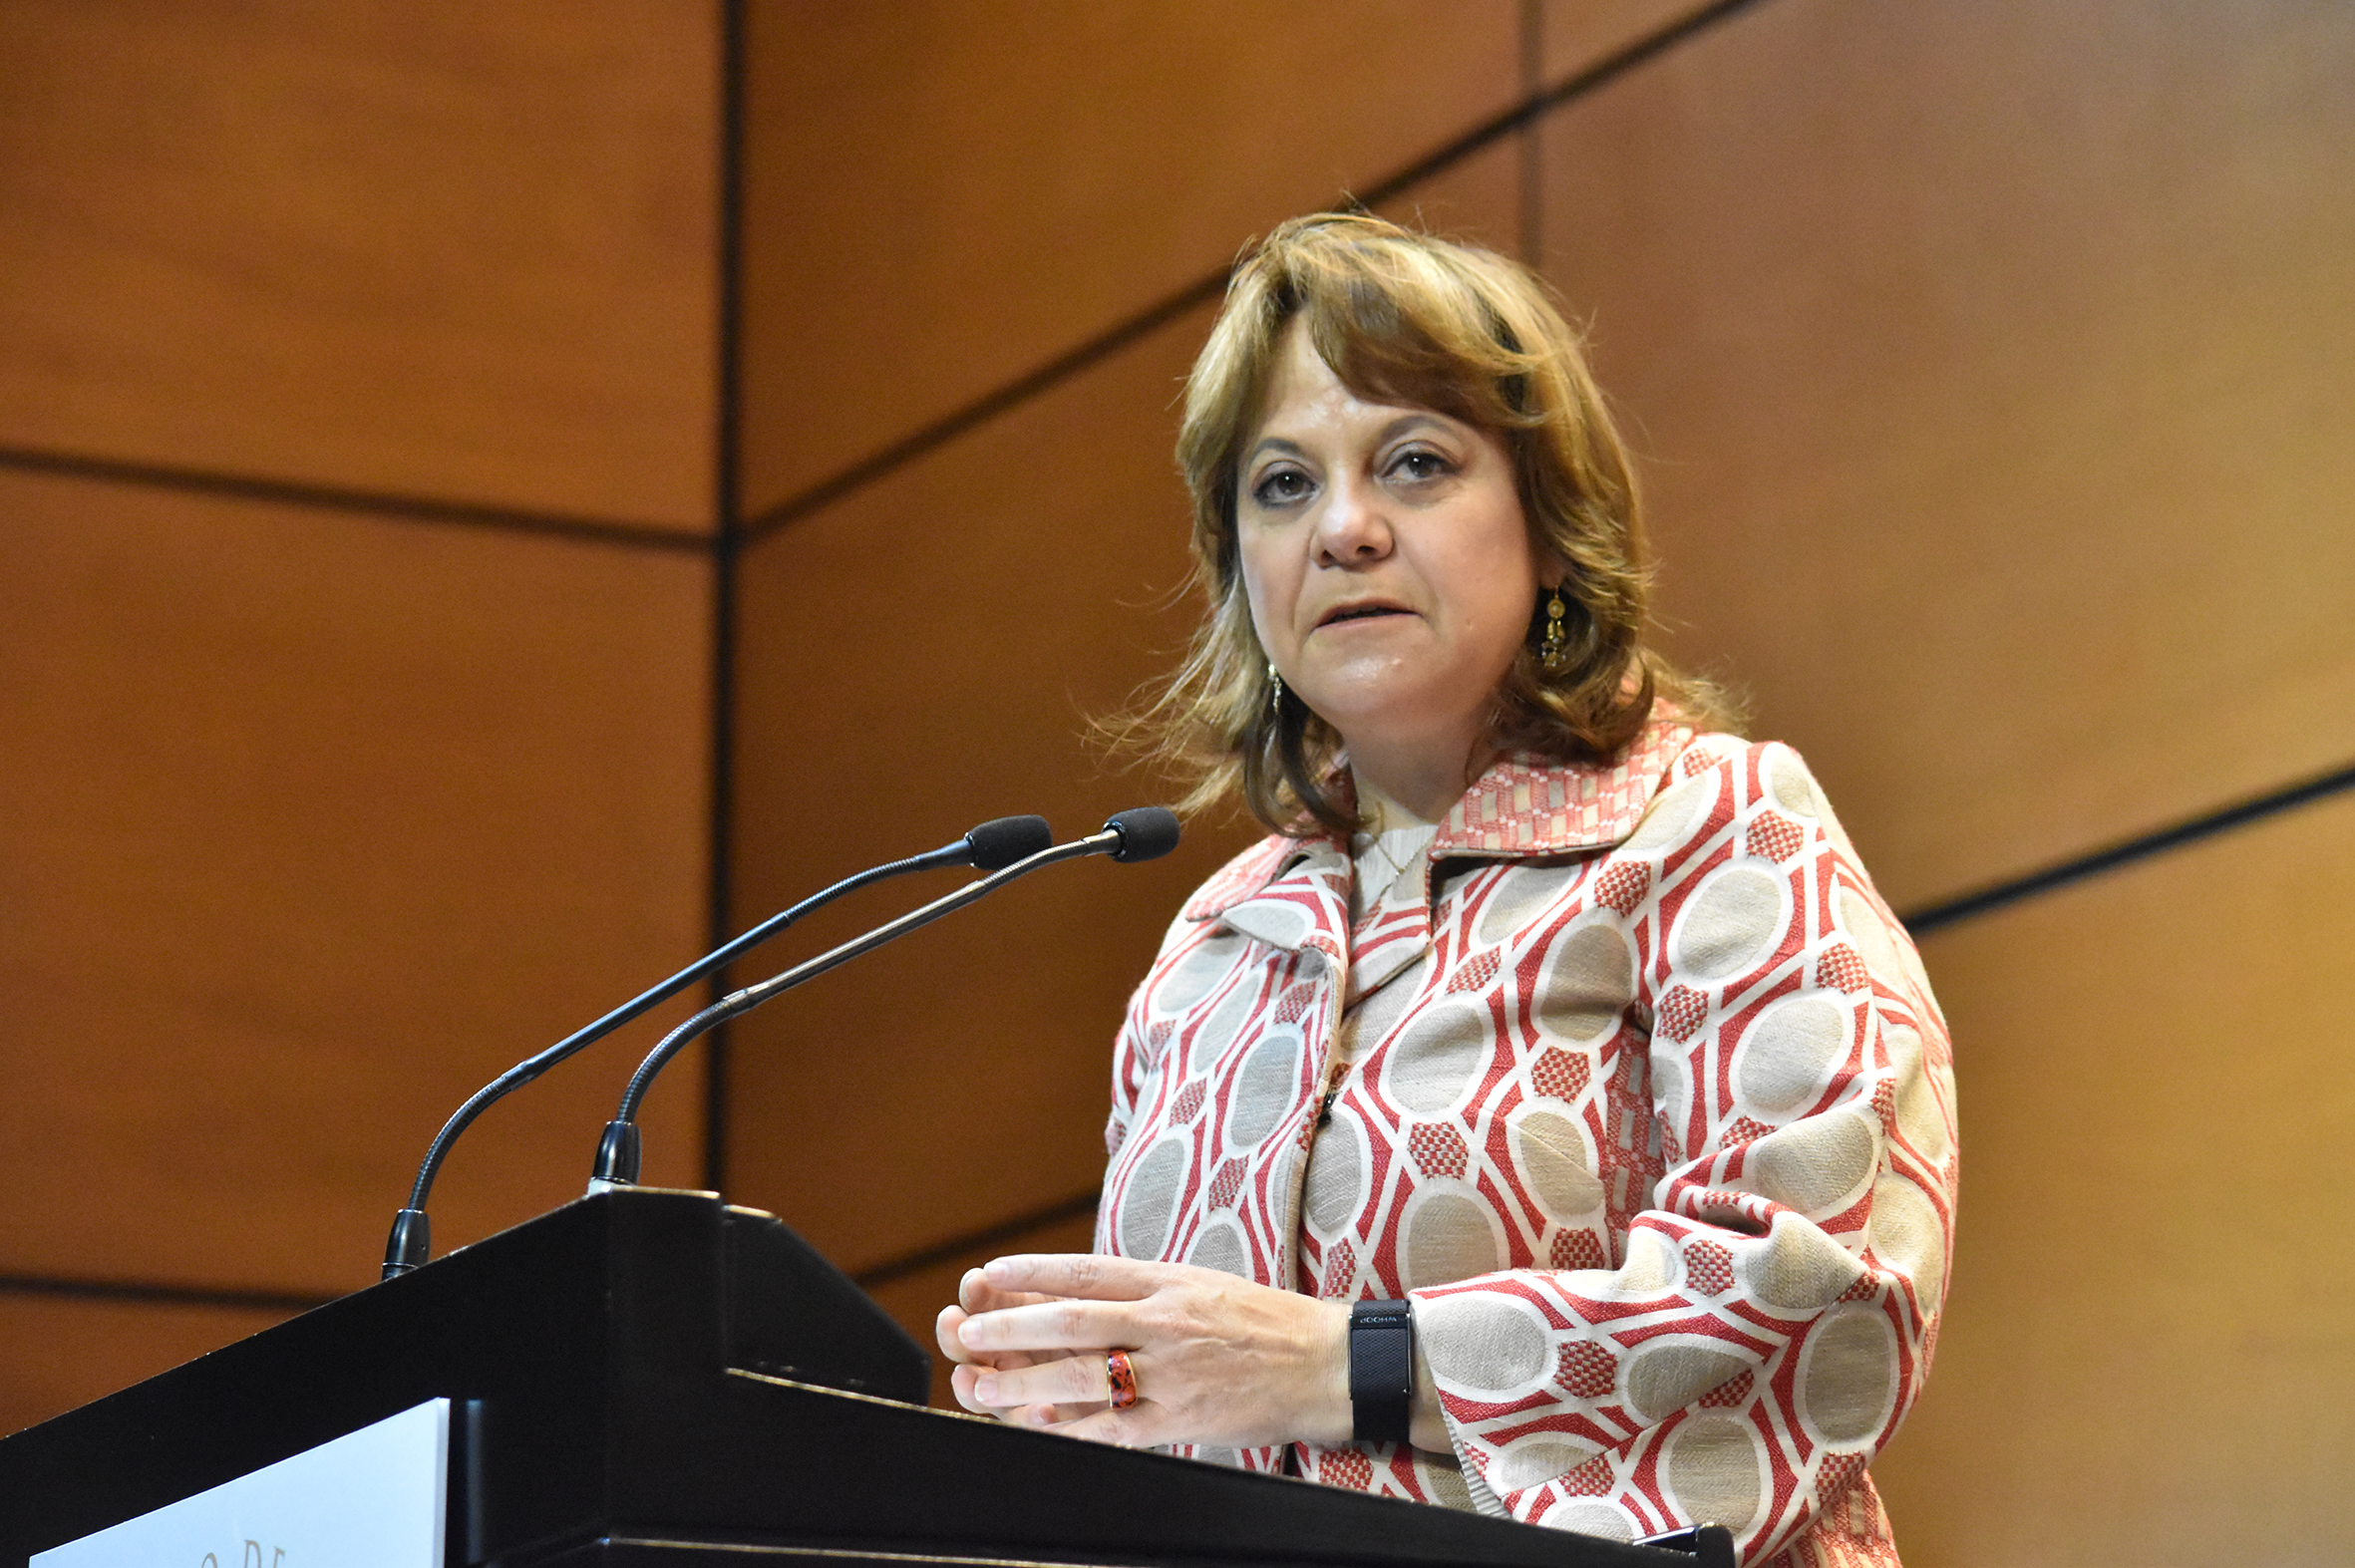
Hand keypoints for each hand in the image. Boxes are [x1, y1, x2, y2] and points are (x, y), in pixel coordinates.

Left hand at [945, 1253, 1353, 1449]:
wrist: (1327, 1363)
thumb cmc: (1264, 1322)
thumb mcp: (1201, 1284)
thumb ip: (1143, 1291)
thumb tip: (1076, 1294)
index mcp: (1168, 1281)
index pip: (1087, 1270)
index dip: (1032, 1270)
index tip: (989, 1271)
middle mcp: (1165, 1321)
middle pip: (1073, 1320)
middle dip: (1012, 1327)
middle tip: (967, 1330)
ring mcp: (1172, 1372)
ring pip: (1083, 1374)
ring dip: (1024, 1382)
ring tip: (982, 1386)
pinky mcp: (1182, 1418)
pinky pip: (1113, 1427)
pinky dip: (1069, 1428)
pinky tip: (1036, 1427)